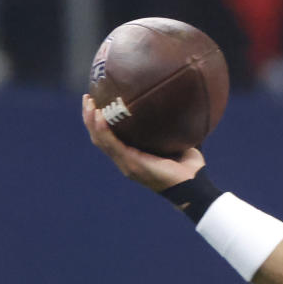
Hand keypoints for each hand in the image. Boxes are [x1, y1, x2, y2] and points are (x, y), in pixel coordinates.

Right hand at [82, 94, 203, 190]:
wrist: (194, 186)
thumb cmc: (189, 166)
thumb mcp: (176, 141)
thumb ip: (170, 127)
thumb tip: (176, 103)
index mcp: (132, 156)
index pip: (108, 138)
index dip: (98, 122)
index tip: (96, 102)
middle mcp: (125, 161)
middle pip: (99, 137)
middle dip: (89, 117)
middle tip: (87, 98)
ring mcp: (126, 164)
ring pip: (100, 140)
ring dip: (91, 121)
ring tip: (89, 102)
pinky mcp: (131, 165)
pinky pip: (112, 145)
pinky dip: (103, 130)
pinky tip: (99, 116)